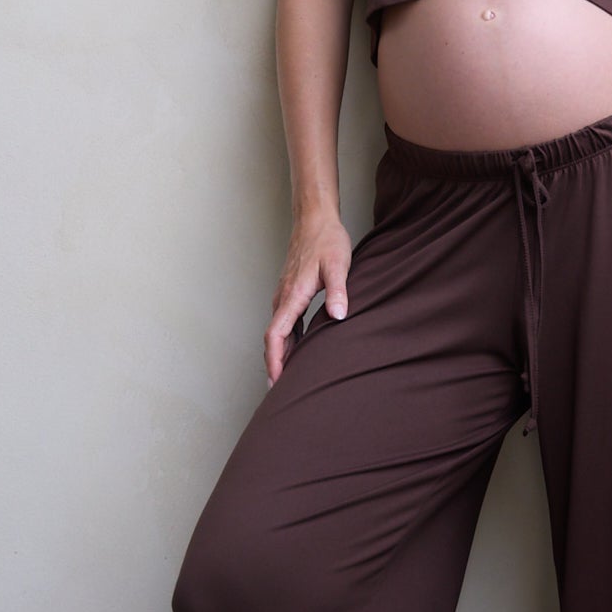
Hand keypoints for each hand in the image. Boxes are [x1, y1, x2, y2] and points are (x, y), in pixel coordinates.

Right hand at [265, 210, 353, 382]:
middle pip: (273, 339)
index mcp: (292, 295)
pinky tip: (298, 351)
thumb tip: (339, 316)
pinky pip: (284, 323)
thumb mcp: (338, 265)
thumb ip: (339, 292)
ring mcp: (284, 295)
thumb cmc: (327, 241)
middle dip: (274, 365)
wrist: (315, 219)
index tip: (276, 381)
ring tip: (288, 379)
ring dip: (281, 354)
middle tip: (281, 392)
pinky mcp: (289, 293)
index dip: (275, 360)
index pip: (276, 334)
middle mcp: (283, 297)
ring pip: (277, 332)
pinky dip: (287, 341)